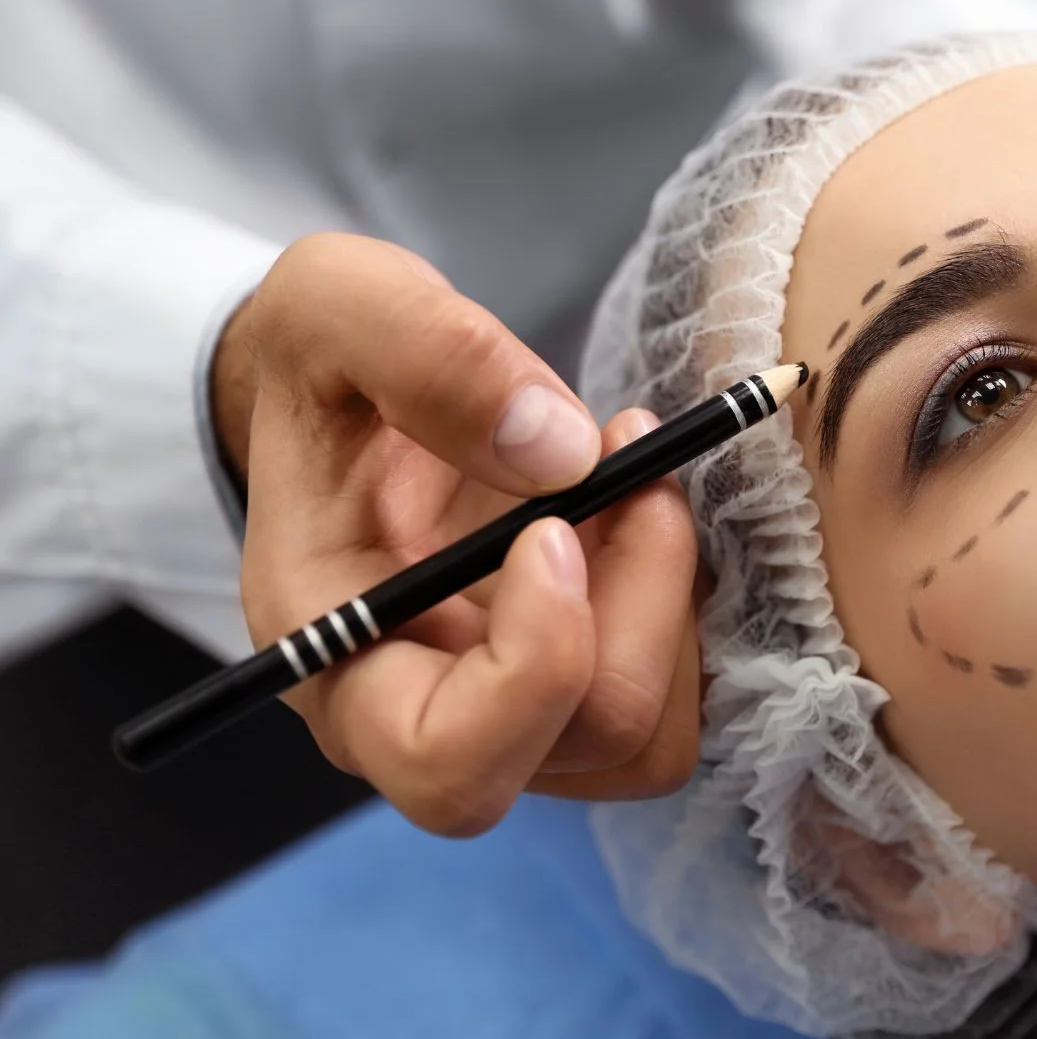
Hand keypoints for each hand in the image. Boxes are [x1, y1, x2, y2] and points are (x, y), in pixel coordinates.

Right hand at [217, 232, 702, 835]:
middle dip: (640, 599)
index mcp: (338, 658)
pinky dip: (681, 593)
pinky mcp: (578, 678)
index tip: (554, 526)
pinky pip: (675, 685)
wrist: (346, 388)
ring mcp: (512, 710)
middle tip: (627, 453)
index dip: (538, 669)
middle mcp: (424, 713)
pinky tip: (641, 498)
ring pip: (653, 729)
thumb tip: (561, 451)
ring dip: (670, 594)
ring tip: (633, 469)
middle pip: (588, 742)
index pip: (448, 764)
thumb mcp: (335, 304)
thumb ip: (428, 356)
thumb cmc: (322, 362)